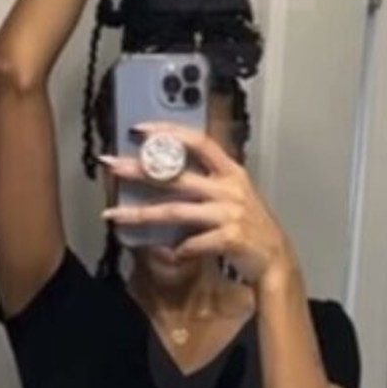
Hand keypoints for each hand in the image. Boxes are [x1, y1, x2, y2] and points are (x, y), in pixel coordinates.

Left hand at [100, 126, 297, 290]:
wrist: (275, 258)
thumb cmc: (250, 226)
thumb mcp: (233, 194)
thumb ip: (206, 182)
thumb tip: (163, 175)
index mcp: (231, 171)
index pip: (198, 141)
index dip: (169, 132)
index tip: (140, 129)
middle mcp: (230, 188)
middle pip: (176, 175)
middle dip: (139, 169)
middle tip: (112, 166)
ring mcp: (230, 213)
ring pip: (174, 210)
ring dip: (140, 214)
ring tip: (114, 215)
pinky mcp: (230, 238)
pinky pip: (191, 243)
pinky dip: (177, 250)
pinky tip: (170, 253)